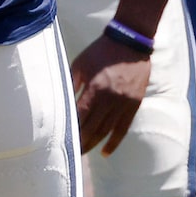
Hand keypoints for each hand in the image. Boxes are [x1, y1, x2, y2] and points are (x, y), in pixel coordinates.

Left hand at [71, 28, 152, 153]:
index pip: (80, 116)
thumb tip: (61, 100)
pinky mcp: (133, 105)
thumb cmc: (102, 51)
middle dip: (80, 142)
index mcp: (95, 88)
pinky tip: (105, 152)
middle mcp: (110, 99)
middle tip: (69, 153)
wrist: (131, 42)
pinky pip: (123, 129)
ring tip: (82, 153)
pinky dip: (114, 142)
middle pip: (92, 128)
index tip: (61, 138)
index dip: (71, 129)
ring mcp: (123, 104)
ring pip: (106, 131)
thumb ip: (71, 82)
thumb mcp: (81, 63)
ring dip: (94, 144)